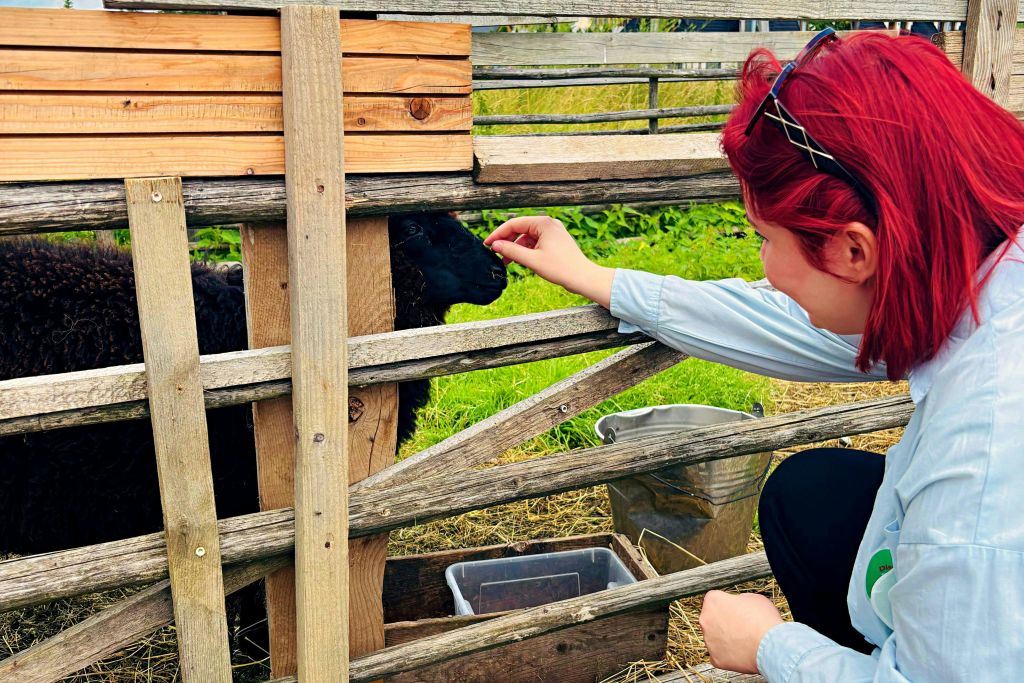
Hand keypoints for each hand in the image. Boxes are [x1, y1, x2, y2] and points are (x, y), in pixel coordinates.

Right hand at [484, 216, 614, 307]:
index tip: (487, 244)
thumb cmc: (561, 268)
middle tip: (494, 253)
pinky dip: (526, 250)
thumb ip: (511, 251)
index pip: (514, 224)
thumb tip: (495, 245)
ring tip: (505, 261)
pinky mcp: (555, 241)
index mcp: (543, 223)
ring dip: (516, 247)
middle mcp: (548, 224)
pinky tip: (519, 260)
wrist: (583, 278)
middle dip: (507, 241)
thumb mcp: (532, 260)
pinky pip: (535, 242)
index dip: (498, 234)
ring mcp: (553, 232)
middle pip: (520, 229)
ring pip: (527, 237)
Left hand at [699, 590, 782, 673]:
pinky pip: (720, 654)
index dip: (728, 605)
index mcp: (712, 600)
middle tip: (741, 626)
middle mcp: (705, 619)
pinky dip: (729, 655)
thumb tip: (737, 605)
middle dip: (723, 622)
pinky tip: (742, 652)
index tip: (737, 610)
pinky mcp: (715, 658)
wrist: (770, 647)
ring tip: (744, 641)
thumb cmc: (764, 620)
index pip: (715, 600)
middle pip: (712, 619)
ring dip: (725, 638)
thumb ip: (738, 600)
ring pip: (715, 638)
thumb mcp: (753, 598)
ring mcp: (708, 640)